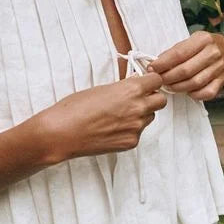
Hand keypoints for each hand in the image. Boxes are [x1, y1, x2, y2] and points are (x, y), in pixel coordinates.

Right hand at [38, 72, 167, 165]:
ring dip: (141, 114)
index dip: (151, 81)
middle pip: (161, 101)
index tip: (145, 82)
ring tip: (119, 115)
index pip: (157, 80)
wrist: (63, 132)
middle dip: (152, 98)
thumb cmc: (76, 107)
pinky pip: (138, 132)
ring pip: (150, 117)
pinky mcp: (131, 142)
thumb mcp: (102, 88)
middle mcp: (138, 108)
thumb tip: (136, 85)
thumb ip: (124, 87)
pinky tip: (112, 128)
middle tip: (137, 98)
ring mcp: (136, 127)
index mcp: (131, 89)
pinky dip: (129, 129)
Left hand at [147, 31, 223, 102]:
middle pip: (186, 70)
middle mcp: (213, 53)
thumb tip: (157, 64)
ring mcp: (220, 68)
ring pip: (195, 83)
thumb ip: (176, 51)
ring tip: (168, 86)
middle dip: (168, 77)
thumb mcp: (191, 40)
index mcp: (203, 39)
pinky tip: (186, 91)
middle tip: (158, 80)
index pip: (179, 54)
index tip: (152, 68)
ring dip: (178, 87)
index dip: (163, 63)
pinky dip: (194, 95)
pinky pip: (207, 93)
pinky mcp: (223, 80)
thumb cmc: (204, 45)